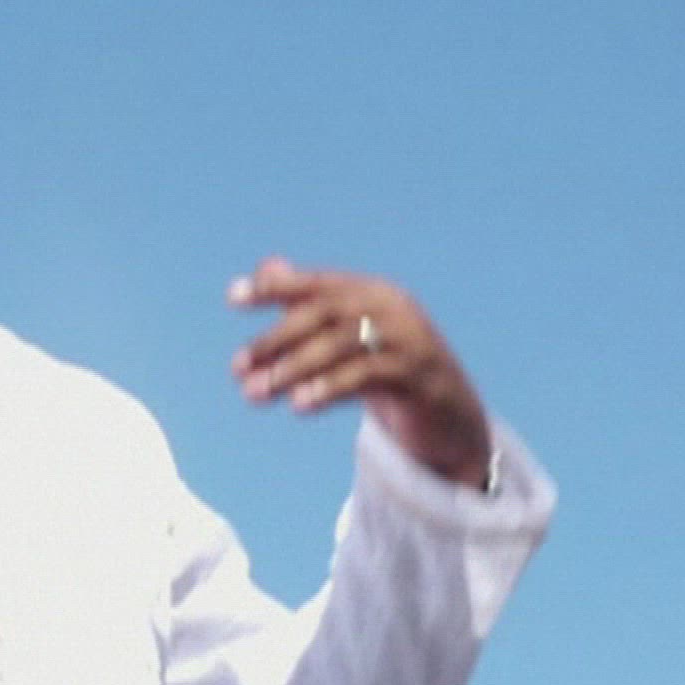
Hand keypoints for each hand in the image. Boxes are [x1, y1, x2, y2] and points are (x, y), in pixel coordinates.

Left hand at [230, 256, 491, 488]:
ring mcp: (409, 339)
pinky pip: (366, 376)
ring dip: (292, 369)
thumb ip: (309, 303)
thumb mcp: (348, 338)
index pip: (316, 284)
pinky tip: (299, 405)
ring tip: (256, 393)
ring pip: (341, 345)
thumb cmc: (390, 371)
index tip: (233, 299)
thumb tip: (266, 267)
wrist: (451, 417)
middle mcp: (391, 307)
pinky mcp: (419, 375)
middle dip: (276, 339)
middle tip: (238, 368)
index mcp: (371, 292)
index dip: (275, 288)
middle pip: (325, 313)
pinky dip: (328, 388)